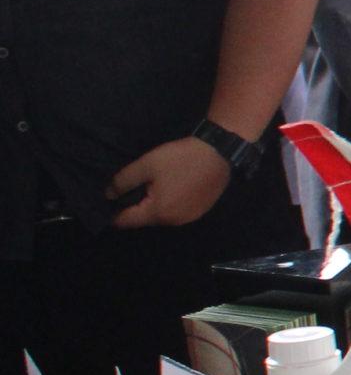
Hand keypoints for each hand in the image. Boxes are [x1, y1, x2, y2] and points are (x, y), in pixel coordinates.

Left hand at [105, 136, 231, 229]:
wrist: (219, 152)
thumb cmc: (180, 158)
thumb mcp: (146, 164)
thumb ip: (123, 181)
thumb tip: (108, 195)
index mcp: (158, 212)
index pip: (125, 222)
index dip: (112, 212)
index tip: (109, 200)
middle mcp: (173, 221)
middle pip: (144, 220)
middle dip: (135, 207)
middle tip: (133, 188)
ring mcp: (189, 218)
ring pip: (161, 216)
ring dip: (154, 206)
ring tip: (154, 187)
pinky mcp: (200, 211)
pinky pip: (176, 212)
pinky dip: (170, 204)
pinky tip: (174, 188)